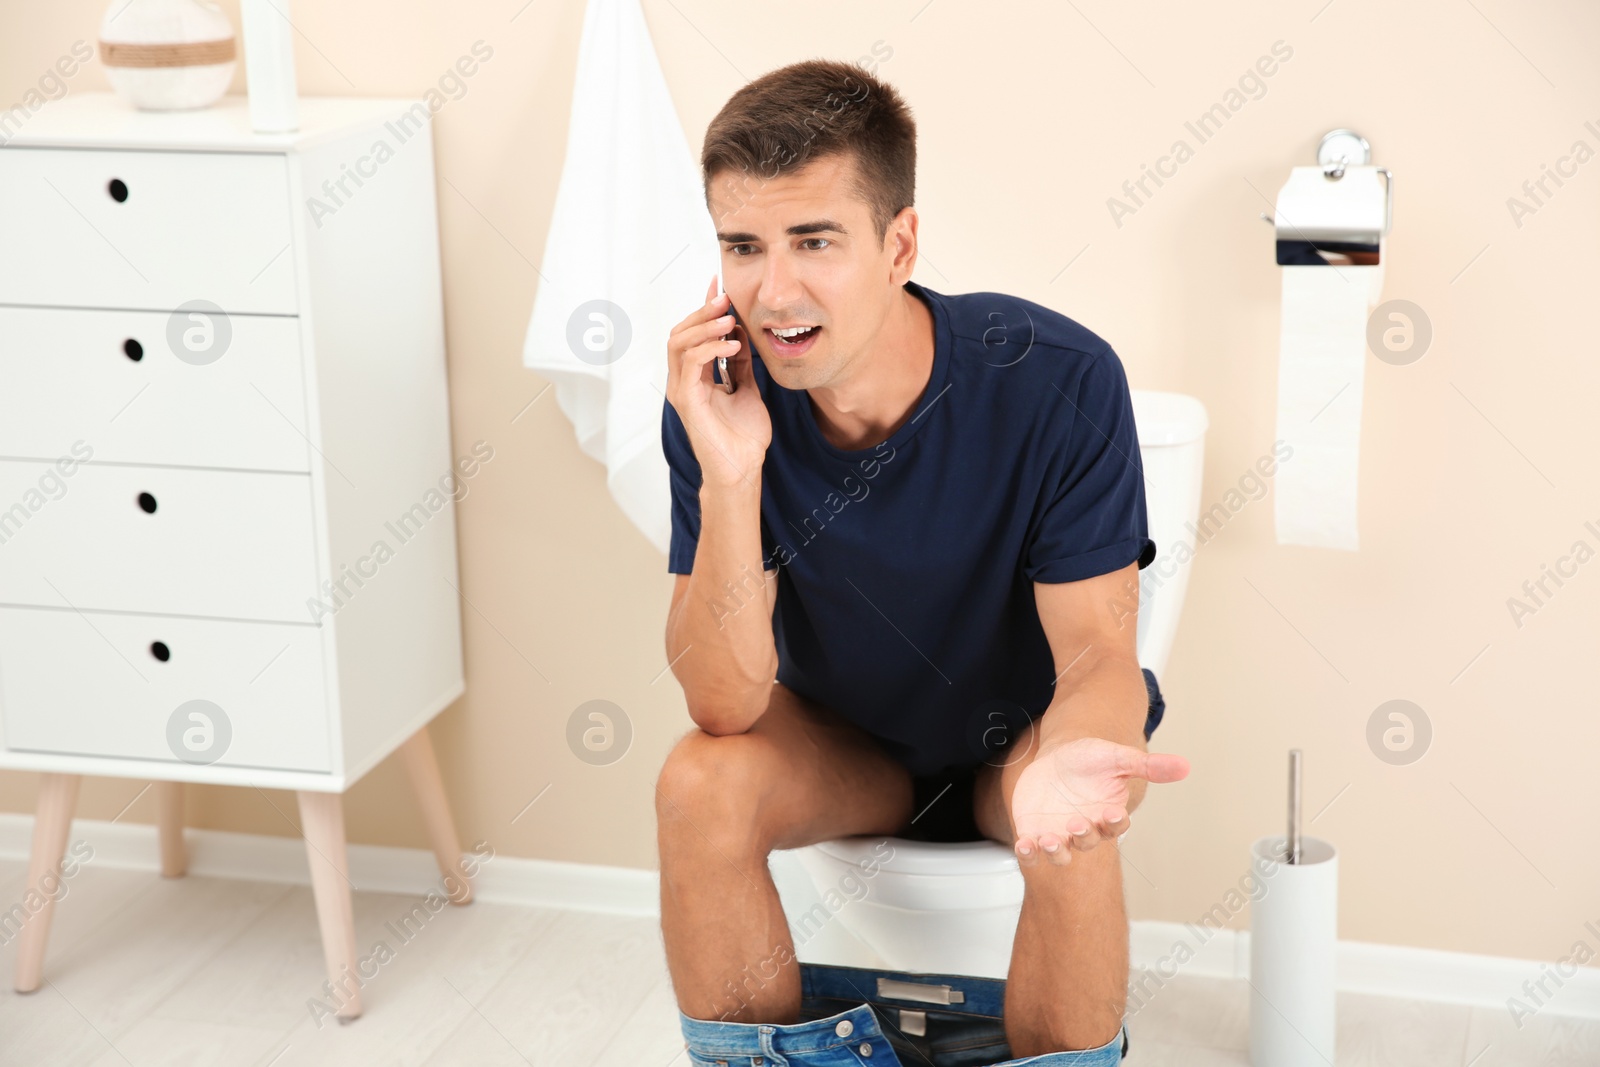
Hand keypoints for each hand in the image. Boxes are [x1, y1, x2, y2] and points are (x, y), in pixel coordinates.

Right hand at [665, 275, 770, 489]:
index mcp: (695, 377)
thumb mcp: (747, 389)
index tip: (720, 285)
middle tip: (725, 297)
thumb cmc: (743, 436)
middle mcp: (683, 381)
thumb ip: (740, 363)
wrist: (742, 469)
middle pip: (680, 333)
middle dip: (702, 311)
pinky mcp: (687, 402)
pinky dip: (710, 349)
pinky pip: (691, 364)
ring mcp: (682, 391)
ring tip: (730, 319)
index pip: (693, 334)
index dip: (703, 308)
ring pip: (679, 343)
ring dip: (704, 326)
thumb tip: (741, 333)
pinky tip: (732, 345)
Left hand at [1010, 737, 1188, 866]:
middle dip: (1083, 836)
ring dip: (1055, 852)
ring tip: (1048, 840)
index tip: (1111, 812)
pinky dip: (1027, 852)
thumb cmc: (1091, 759)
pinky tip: (1023, 846)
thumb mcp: (1117, 757)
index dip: (1114, 821)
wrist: (1057, 758)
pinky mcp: (1034, 833)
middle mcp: (1085, 829)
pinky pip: (1031, 850)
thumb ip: (1147, 765)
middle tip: (1077, 824)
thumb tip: (1185, 766)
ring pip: (1059, 853)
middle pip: (1087, 842)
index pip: (1115, 825)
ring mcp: (1058, 834)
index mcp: (1108, 814)